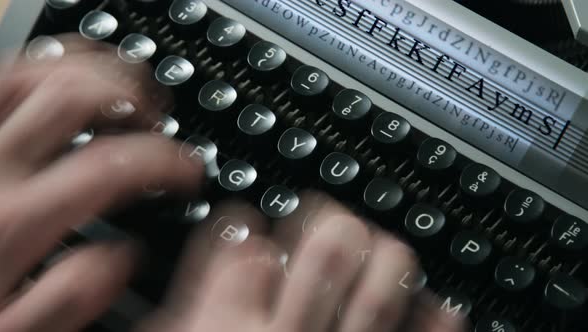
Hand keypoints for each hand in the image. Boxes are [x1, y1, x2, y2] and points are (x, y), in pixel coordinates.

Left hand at [0, 34, 203, 330]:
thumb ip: (70, 298)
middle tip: (160, 120)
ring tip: (127, 89)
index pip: (111, 166)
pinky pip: (7, 75)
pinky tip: (74, 78)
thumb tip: (124, 256)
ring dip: (96, 71)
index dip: (168, 160)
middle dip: (136, 100)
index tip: (190, 171)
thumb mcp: (12, 329)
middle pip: (77, 98)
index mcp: (12, 221)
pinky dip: (52, 65)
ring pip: (40, 72)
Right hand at [137, 193, 464, 331]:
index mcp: (223, 327)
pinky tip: (439, 309)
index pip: (251, 242)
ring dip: (388, 260)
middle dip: (337, 226)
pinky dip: (435, 323)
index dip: (264, 221)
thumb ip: (187, 305)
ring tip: (385, 252)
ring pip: (380, 290)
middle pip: (329, 251)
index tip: (268, 227)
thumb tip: (225, 248)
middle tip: (336, 225)